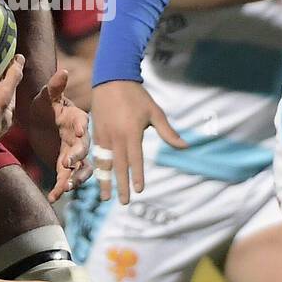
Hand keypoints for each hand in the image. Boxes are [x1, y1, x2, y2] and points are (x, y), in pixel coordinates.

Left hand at [24, 68, 92, 201]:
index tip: (80, 132)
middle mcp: (79, 139)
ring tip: (65, 187)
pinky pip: (67, 180)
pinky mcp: (65, 167)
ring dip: (75, 179)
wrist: (39, 122)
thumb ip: (54, 87)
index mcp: (77, 119)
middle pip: (84, 149)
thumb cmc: (45, 105)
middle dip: (78, 157)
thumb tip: (63, 71)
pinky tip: (53, 198)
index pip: (83, 122)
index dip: (82, 128)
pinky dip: (61, 189)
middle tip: (68, 163)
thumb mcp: (46, 96)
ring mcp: (74, 154)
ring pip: (81, 169)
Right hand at [90, 80, 185, 203]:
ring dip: (105, 181)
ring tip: (106, 198)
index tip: (139, 190)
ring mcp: (103, 135)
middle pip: (119, 166)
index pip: (135, 159)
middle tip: (124, 202)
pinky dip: (98, 168)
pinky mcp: (95, 132)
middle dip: (121, 185)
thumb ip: (168, 132)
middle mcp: (116, 137)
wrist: (111, 79)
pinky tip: (100, 177)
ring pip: (104, 163)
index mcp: (131, 132)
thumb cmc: (137, 96)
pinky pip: (97, 154)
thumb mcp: (155, 112)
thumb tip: (186, 146)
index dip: (137, 176)